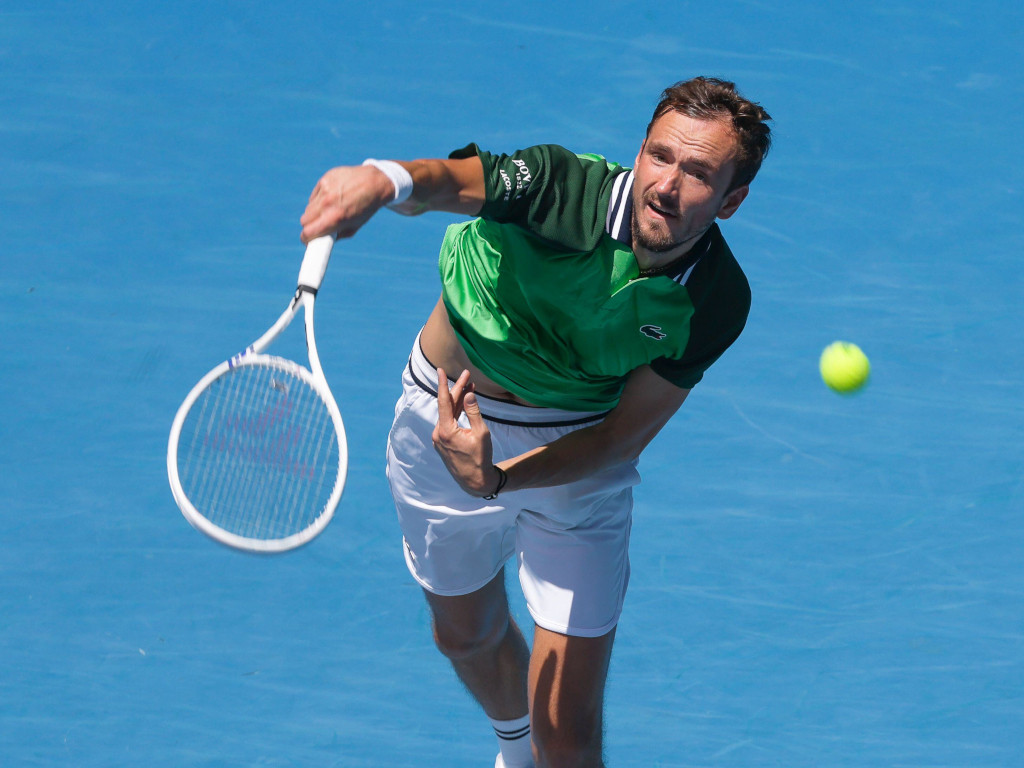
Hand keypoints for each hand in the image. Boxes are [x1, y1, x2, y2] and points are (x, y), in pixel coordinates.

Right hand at [300, 165, 394, 242]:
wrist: (376, 183)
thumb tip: (322, 240)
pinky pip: (314, 195)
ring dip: (314, 212)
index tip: (308, 239)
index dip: (306, 238)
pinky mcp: (325, 179)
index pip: (308, 232)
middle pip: (304, 220)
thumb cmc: (366, 207)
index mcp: (335, 218)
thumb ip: (337, 235)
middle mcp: (327, 203)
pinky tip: (331, 198)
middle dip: (310, 225)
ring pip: (308, 207)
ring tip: (328, 210)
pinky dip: (319, 199)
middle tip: (318, 226)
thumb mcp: (355, 226)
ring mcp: (325, 190)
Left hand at [432, 368, 502, 496]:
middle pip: (447, 405)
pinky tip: (463, 403)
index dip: (443, 384)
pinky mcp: (442, 442)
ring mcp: (439, 438)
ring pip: (447, 413)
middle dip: (457, 389)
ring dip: (457, 400)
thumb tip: (468, 394)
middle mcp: (438, 434)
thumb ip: (474, 412)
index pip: (444, 401)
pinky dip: (455, 411)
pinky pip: (447, 421)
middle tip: (466, 375)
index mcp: (446, 431)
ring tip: (468, 386)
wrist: (475, 481)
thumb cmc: (480, 457)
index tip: (440, 370)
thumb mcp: (481, 433)